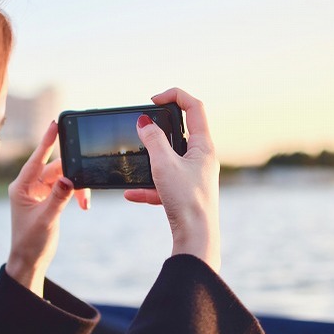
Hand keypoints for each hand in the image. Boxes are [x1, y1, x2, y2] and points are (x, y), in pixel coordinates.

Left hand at [6, 121, 89, 295]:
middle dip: (73, 174)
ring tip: (85, 203)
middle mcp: (29, 186)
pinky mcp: (48, 198)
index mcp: (21, 187)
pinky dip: (75, 193)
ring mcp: (39, 192)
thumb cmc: (30, 242)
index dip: (46, 142)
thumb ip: (58, 198)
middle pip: (55, 168)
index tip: (55, 124)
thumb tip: (69, 179)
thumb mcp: (46, 219)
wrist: (29, 261)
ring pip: (63, 178)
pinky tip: (83, 204)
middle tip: (86, 182)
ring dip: (76, 187)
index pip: (36, 159)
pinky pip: (65, 188)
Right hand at [124, 88, 220, 271]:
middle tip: (141, 127)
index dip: (174, 96)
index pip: (194, 107)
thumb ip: (153, 140)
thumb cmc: (187, 200)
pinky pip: (162, 184)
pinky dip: (146, 186)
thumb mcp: (164, 164)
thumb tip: (144, 122)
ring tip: (134, 161)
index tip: (152, 100)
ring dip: (149, 159)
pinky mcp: (183, 193)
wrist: (196, 238)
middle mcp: (201, 158)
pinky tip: (130, 194)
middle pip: (181, 131)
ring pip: (168, 158)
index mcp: (203, 146)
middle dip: (159, 128)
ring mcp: (192, 176)